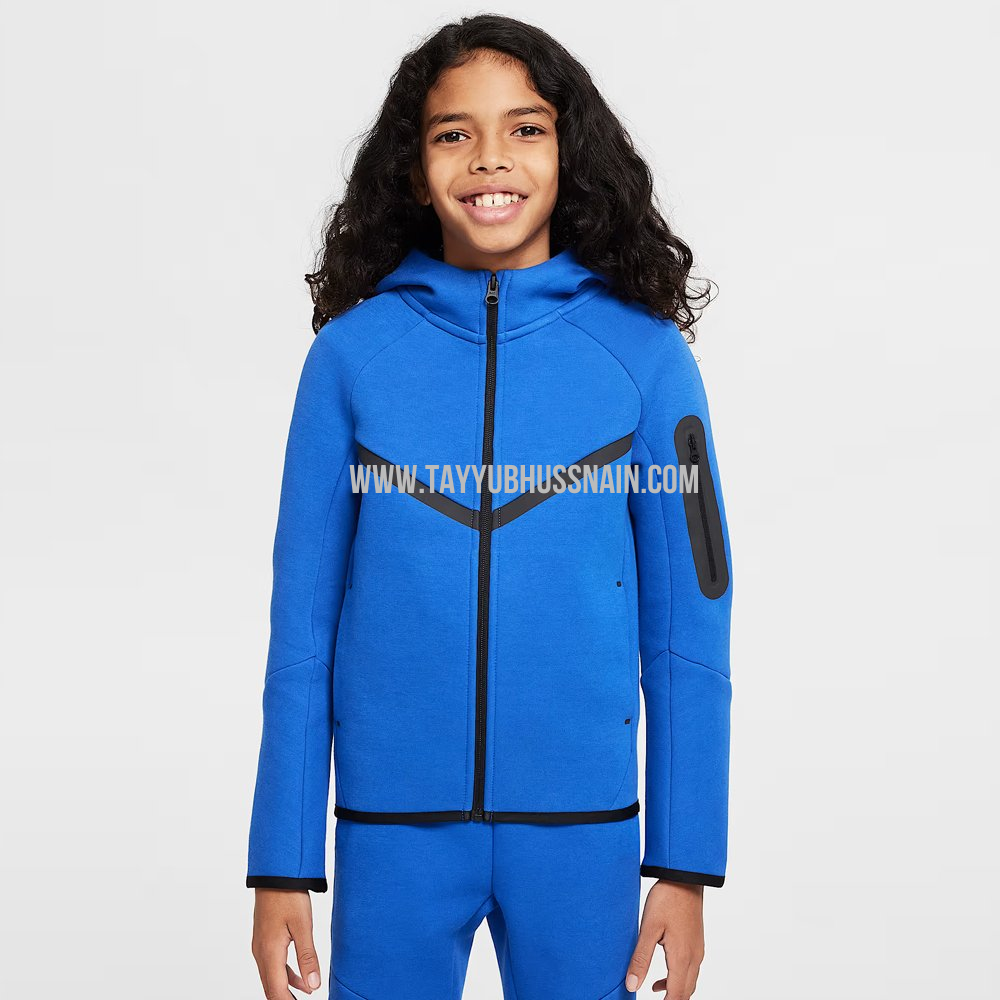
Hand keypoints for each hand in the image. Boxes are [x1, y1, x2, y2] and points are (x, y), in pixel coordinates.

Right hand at [250, 888, 322, 996]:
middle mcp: (260, 953)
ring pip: (271, 978)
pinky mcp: (264, 940)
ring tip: (306, 995)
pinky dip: (285, 976)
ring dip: (285, 990)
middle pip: (271, 988)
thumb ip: (308, 957)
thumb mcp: (303, 926)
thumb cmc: (288, 896)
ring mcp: (260, 946)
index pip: (277, 991)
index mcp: (269, 953)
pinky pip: (272, 966)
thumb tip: (313, 986)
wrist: (275, 875)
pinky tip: (299, 979)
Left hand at [625, 880, 704, 996]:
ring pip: (689, 983)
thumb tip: (633, 985)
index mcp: (682, 958)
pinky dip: (678, 980)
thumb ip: (641, 958)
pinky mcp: (696, 943)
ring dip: (675, 992)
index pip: (676, 996)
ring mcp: (697, 951)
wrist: (685, 879)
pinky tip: (662, 978)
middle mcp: (694, 958)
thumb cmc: (667, 899)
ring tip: (655, 992)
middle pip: (685, 993)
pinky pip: (690, 971)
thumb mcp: (649, 928)